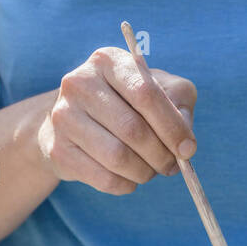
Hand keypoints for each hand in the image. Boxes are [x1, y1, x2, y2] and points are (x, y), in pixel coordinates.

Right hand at [37, 47, 197, 194]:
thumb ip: (179, 104)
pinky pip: (104, 178)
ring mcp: (63, 115)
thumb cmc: (126, 102)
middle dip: (161, 155)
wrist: (73, 120)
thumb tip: (185, 143)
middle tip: (171, 165)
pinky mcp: (57, 149)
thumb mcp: (157, 89)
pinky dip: (126, 185)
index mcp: (108, 60)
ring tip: (150, 171)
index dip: (172, 127)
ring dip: (144, 172)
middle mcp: (80, 82)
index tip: (188, 149)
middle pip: (133, 130)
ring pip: (118, 158)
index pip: (146, 94)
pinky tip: (129, 178)